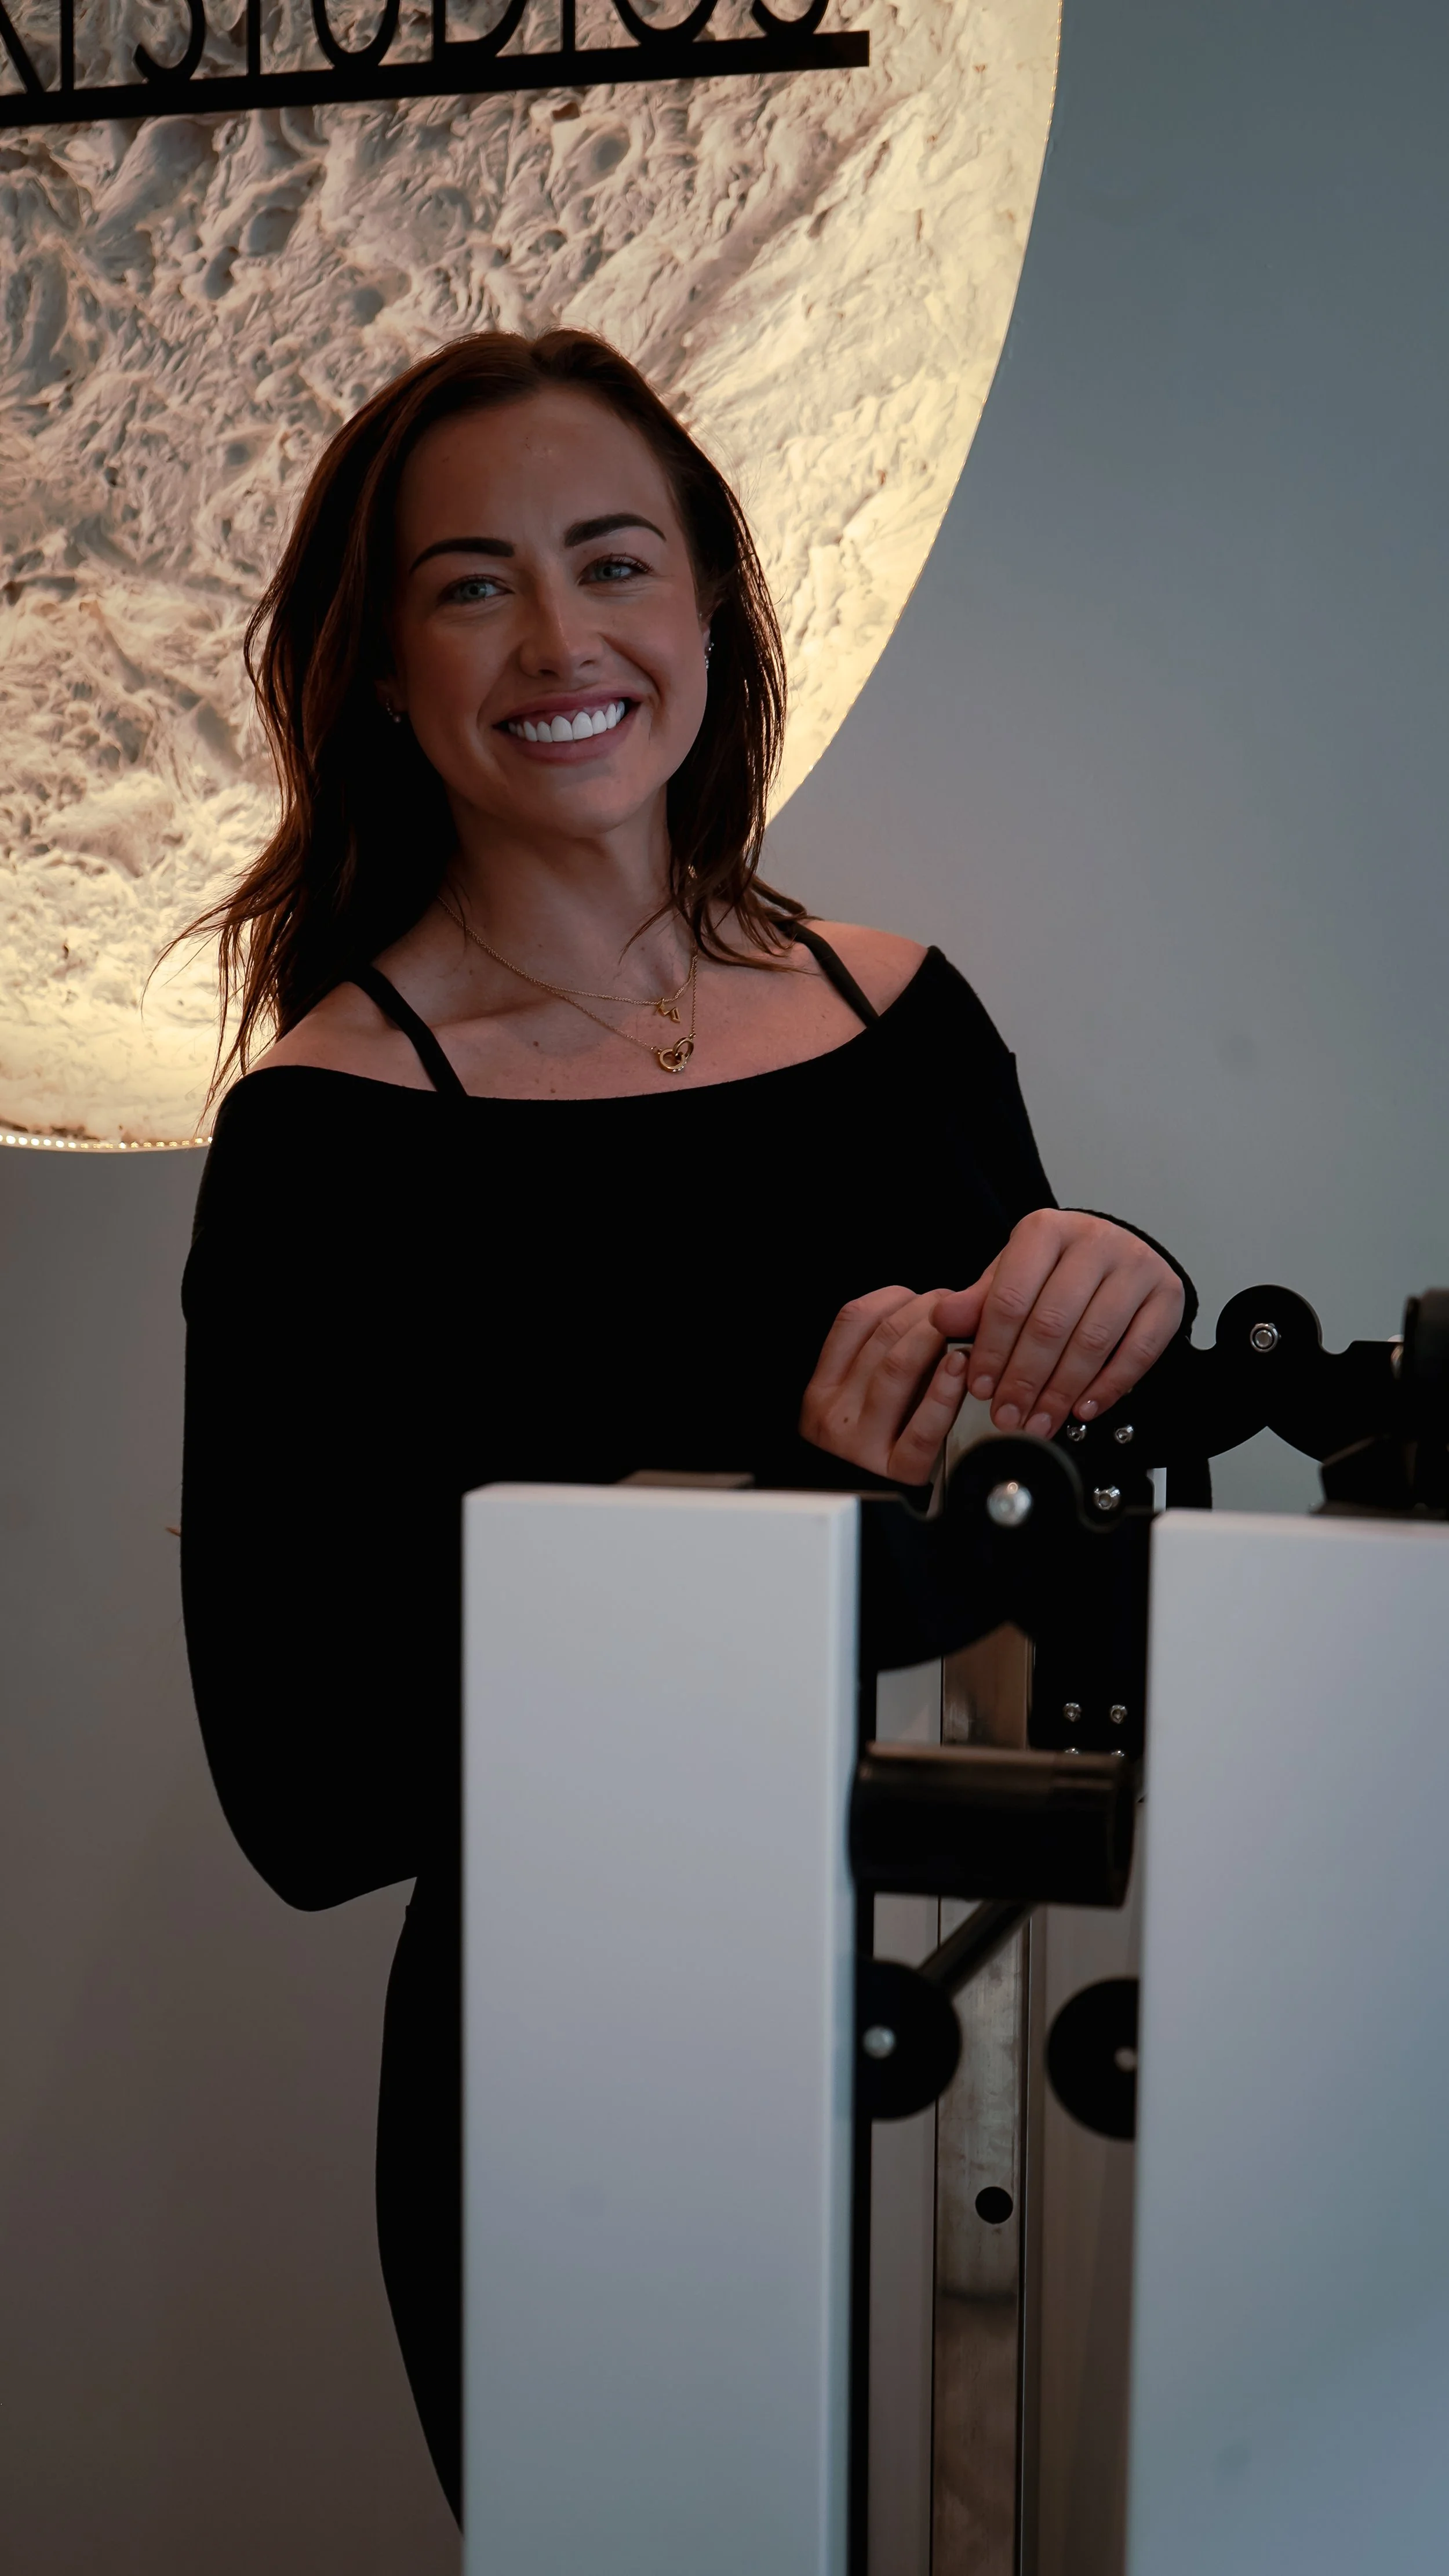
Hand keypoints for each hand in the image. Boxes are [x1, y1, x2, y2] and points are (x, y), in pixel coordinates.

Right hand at [799, 1285, 973, 1483]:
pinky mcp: (894, 1473)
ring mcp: (861, 1443)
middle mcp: (835, 1411)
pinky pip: (921, 1428)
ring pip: (897, 1369)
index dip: (896, 1299)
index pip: (852, 1320)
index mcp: (822, 1389)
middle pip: (881, 1338)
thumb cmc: (861, 1455)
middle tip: (961, 1309)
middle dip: (928, 1312)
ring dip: (937, 1339)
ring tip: (966, 1331)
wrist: (852, 1523)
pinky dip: (944, 1394)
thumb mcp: (847, 1407)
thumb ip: (873, 1366)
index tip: (926, 1298)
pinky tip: (961, 1373)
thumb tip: (925, 1320)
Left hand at [933, 1210, 1183, 1439]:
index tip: (981, 1388)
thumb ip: (979, 1302)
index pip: (1011, 1298)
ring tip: (1040, 1422)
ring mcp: (1136, 1266)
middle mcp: (1094, 1241)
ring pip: (1094, 1341)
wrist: (1115, 1255)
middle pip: (1052, 1323)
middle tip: (1008, 1415)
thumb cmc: (1055, 1271)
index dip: (993, 1350)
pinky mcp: (1167, 1294)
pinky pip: (1138, 1352)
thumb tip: (943, 1319)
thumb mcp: (1010, 1277)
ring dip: (1062, 1391)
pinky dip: (1108, 1387)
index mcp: (1045, 1230)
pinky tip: (1083, 1409)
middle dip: (1025, 1379)